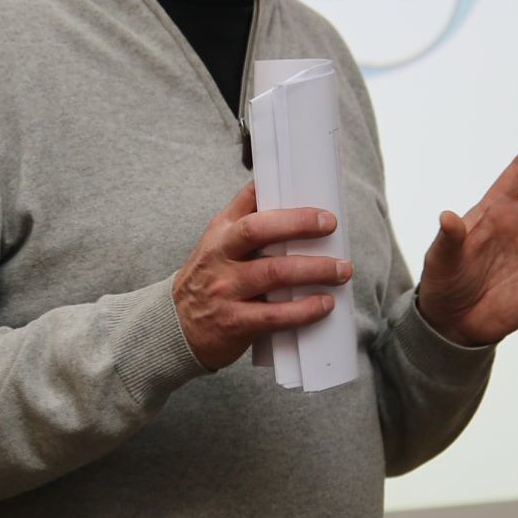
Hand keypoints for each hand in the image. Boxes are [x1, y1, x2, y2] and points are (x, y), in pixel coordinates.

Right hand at [173, 182, 352, 370]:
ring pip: (274, 273)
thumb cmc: (208, 281)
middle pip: (259, 231)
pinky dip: (304, 310)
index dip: (274, 189)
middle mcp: (220, 257)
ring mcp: (226, 290)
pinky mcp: (235, 322)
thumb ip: (245, 224)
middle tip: (330, 224)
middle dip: (298, 224)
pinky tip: (324, 304)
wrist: (176, 329)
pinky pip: (274, 315)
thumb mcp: (216, 246)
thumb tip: (286, 200)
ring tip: (341, 270)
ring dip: (314, 269)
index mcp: (219, 233)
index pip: (246, 202)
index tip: (306, 189)